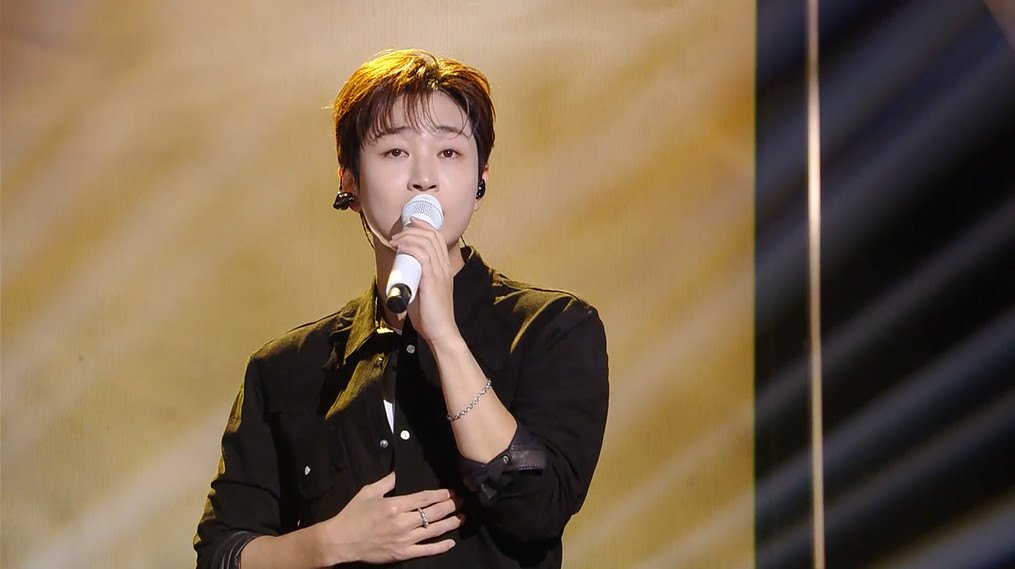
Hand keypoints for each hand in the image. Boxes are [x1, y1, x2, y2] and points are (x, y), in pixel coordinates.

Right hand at [317, 471, 462, 564]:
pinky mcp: (402, 553)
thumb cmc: (353, 515)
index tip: (450, 492)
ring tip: (461, 518)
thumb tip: (398, 473)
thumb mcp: (368, 492)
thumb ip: (386, 482)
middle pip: (433, 512)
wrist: (341, 540)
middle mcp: (403, 521)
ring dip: (450, 523)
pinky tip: (450, 542)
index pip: (424, 498)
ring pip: (434, 530)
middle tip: (460, 502)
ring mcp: (404, 539)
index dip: (440, 495)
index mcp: (395, 505)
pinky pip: (426, 550)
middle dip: (450, 506)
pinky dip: (440, 546)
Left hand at [389, 217, 459, 344]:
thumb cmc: (431, 316)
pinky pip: (422, 255)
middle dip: (414, 228)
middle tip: (399, 232)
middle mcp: (445, 267)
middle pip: (432, 236)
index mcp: (445, 269)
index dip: (424, 227)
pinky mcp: (432, 280)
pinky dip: (410, 246)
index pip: (438, 239)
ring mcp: (440, 273)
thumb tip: (402, 275)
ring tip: (395, 240)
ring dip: (408, 236)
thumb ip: (417, 281)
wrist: (441, 332)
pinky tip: (400, 247)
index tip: (411, 223)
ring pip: (426, 242)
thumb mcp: (425, 292)